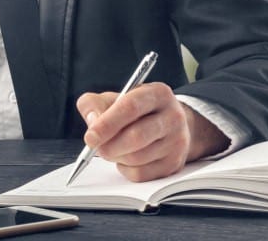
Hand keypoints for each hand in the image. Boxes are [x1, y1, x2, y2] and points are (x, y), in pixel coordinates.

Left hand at [75, 83, 228, 181]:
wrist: (167, 124)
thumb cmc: (134, 110)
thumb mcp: (113, 98)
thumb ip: (94, 104)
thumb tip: (92, 121)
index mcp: (157, 94)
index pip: (130, 108)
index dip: (107, 124)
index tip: (90, 137)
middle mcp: (173, 116)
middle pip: (136, 136)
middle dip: (109, 145)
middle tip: (95, 147)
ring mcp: (177, 141)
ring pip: (138, 158)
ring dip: (115, 157)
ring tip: (110, 149)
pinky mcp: (174, 163)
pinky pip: (142, 174)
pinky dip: (125, 169)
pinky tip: (124, 159)